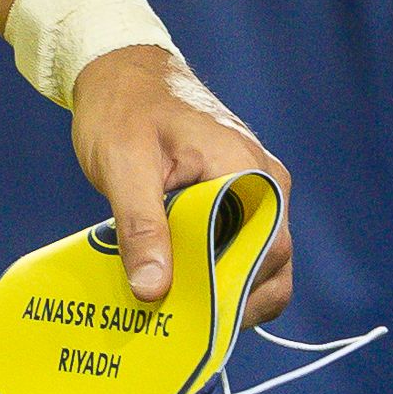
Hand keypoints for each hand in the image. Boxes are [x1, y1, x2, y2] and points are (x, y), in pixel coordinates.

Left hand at [66, 44, 294, 324]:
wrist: (122, 70)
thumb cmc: (123, 109)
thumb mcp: (122, 167)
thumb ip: (141, 227)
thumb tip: (154, 290)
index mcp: (247, 170)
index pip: (269, 252)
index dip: (237, 294)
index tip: (194, 318)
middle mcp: (265, 183)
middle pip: (270, 265)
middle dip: (229, 300)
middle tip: (179, 322)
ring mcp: (255, 191)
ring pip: (256, 261)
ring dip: (221, 290)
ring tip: (174, 308)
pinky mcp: (236, 199)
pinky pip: (238, 246)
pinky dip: (213, 272)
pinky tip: (175, 283)